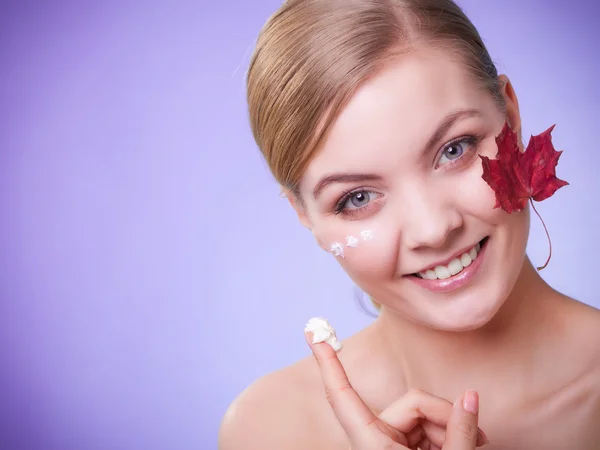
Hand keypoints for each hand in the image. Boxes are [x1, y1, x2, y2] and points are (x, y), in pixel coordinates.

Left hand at [305, 333, 488, 448]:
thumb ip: (459, 432)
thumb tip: (471, 396)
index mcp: (371, 445)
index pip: (342, 396)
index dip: (328, 364)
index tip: (313, 333)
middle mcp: (377, 440)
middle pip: (412, 403)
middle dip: (445, 416)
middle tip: (477, 438)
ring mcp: (391, 443)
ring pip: (424, 413)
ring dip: (451, 428)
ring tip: (475, 446)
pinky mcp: (405, 446)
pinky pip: (428, 427)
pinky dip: (447, 435)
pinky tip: (466, 445)